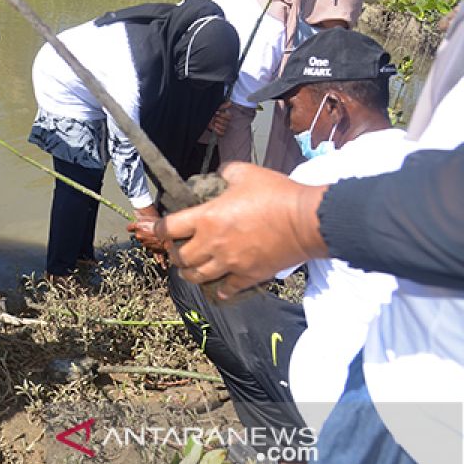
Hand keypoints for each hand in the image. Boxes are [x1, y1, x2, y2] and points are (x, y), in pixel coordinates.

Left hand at [126, 204, 165, 252]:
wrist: (168, 232)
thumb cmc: (159, 223)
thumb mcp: (149, 217)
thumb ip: (140, 217)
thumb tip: (134, 212)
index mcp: (137, 227)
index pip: (129, 228)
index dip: (131, 227)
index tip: (132, 227)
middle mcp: (139, 236)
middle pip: (137, 235)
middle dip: (141, 234)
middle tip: (148, 230)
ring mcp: (145, 243)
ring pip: (143, 241)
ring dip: (147, 239)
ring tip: (154, 236)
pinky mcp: (151, 248)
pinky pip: (150, 247)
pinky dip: (152, 245)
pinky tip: (157, 241)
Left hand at [152, 162, 327, 298]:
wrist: (306, 221)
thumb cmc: (276, 194)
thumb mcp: (246, 173)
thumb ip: (226, 173)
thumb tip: (220, 174)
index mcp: (206, 218)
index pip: (168, 228)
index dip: (158, 229)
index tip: (156, 229)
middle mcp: (212, 244)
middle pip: (180, 257)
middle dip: (174, 254)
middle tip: (177, 249)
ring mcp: (230, 263)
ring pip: (197, 277)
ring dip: (189, 273)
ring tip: (189, 270)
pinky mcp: (248, 276)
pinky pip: (227, 289)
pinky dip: (219, 290)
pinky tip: (218, 289)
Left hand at [207, 102, 230, 136]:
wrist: (203, 117)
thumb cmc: (210, 113)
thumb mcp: (216, 108)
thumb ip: (223, 106)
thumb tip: (230, 102)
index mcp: (225, 116)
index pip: (229, 117)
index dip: (223, 115)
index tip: (217, 113)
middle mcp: (225, 122)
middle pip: (226, 123)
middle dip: (219, 120)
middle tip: (215, 118)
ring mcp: (222, 127)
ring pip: (225, 128)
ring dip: (219, 126)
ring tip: (215, 123)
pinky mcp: (219, 132)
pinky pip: (222, 134)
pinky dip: (218, 131)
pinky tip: (215, 128)